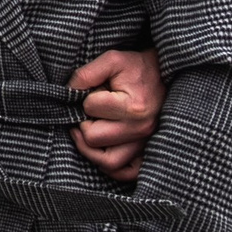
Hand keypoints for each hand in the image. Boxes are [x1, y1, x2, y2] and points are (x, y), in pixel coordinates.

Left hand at [69, 48, 162, 181]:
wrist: (163, 76)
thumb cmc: (137, 68)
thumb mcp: (112, 59)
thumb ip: (86, 74)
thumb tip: (67, 92)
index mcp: (133, 107)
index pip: (90, 109)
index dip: (84, 98)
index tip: (94, 91)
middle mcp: (140, 129)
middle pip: (93, 138)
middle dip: (84, 122)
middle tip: (88, 112)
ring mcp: (144, 143)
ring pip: (107, 162)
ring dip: (89, 148)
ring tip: (86, 130)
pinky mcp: (146, 151)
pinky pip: (126, 172)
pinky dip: (110, 167)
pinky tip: (100, 150)